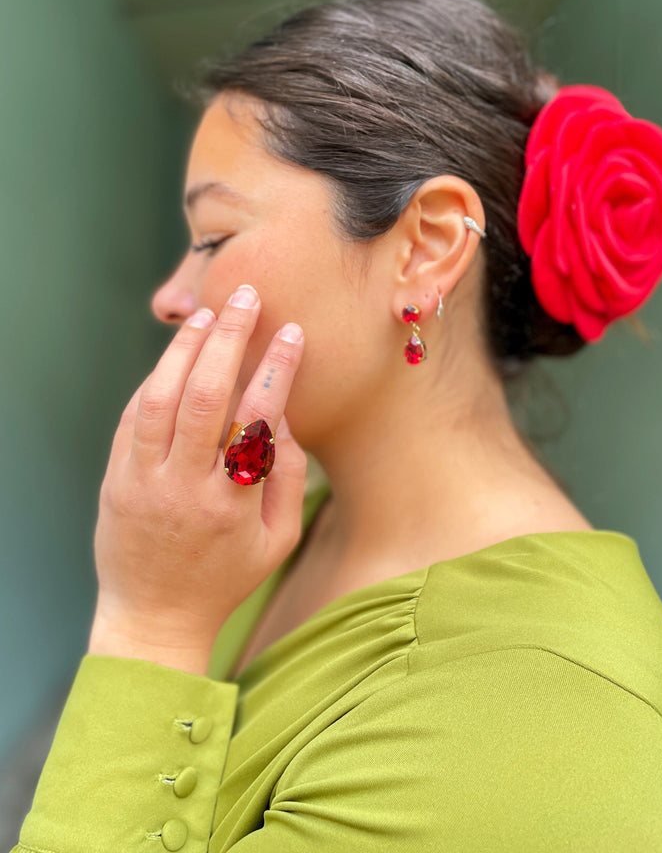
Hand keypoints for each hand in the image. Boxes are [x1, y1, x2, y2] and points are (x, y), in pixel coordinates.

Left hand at [87, 284, 306, 673]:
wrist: (155, 616)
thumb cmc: (226, 577)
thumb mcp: (276, 540)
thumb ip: (286, 477)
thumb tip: (281, 415)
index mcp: (232, 504)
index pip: (256, 419)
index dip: (276, 369)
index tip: (292, 333)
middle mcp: (184, 487)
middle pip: (202, 396)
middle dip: (228, 338)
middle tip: (246, 298)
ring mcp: (143, 481)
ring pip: (158, 399)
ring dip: (184, 349)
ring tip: (207, 315)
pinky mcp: (116, 479)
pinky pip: (132, 418)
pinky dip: (155, 380)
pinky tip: (177, 356)